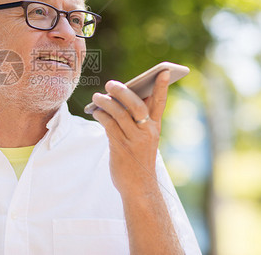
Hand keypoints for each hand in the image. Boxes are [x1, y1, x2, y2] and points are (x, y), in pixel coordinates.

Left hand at [91, 70, 169, 196]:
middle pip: (136, 105)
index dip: (163, 86)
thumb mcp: (144, 139)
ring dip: (106, 102)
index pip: (160, 103)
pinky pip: (109, 125)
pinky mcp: (121, 148)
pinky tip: (95, 112)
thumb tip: (122, 97)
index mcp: (155, 127)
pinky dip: (101, 115)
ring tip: (97, 97)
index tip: (165, 70)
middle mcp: (147, 132)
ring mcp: (135, 140)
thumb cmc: (139, 159)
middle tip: (110, 83)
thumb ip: (137, 120)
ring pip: (119, 114)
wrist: (139, 188)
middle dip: (123, 91)